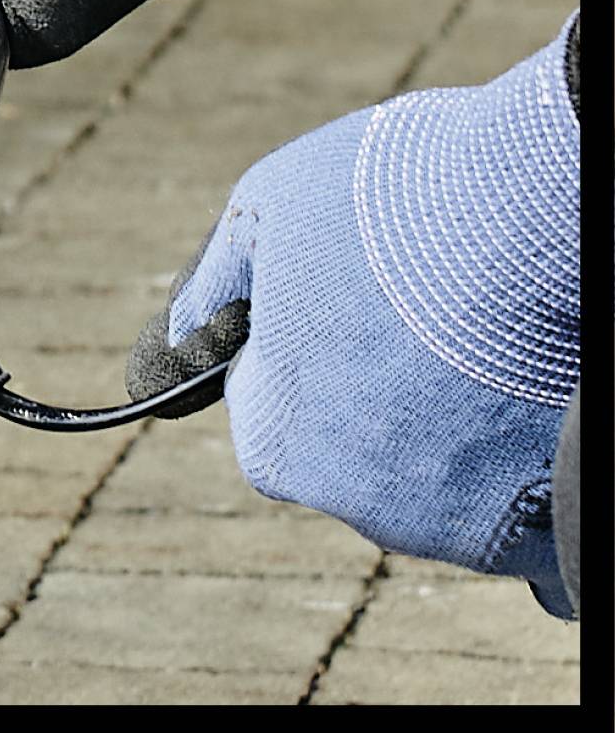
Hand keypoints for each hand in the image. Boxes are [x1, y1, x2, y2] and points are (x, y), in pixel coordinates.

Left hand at [128, 15, 579, 615]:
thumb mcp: (263, 212)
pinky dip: (525, 459)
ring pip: (443, 475)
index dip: (299, 339)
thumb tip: (182, 335)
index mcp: (277, 447)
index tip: (342, 293)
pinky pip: (524, 508)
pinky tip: (532, 388)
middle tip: (421, 302)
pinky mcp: (551, 529)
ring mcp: (467, 530)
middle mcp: (366, 511)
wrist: (541, 212)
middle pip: (355, 447)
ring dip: (454, 418)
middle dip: (376, 386)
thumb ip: (213, 290)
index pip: (266, 404)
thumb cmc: (391, 202)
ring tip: (483, 327)